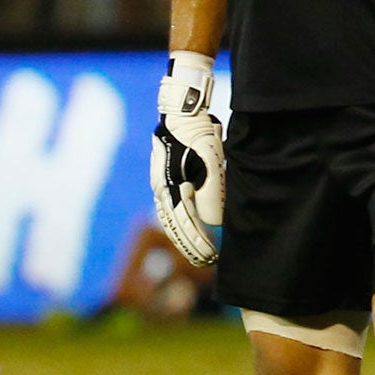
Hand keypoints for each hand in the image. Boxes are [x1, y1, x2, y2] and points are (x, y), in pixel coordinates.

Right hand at [151, 52, 223, 265]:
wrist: (182, 113)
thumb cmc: (198, 136)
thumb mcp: (210, 163)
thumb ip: (212, 194)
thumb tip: (213, 223)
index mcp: (171, 187)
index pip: (184, 224)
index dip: (197, 242)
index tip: (211, 256)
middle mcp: (162, 189)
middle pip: (175, 226)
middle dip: (190, 245)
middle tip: (207, 261)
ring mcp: (161, 184)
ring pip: (171, 218)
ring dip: (184, 236)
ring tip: (198, 251)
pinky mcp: (166, 179)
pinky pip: (171, 208)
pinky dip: (180, 222)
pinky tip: (189, 229)